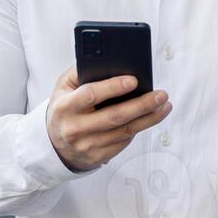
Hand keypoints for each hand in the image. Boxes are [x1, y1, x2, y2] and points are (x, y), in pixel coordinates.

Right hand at [45, 64, 171, 172]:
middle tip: (161, 95)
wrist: (53, 142)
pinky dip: (138, 129)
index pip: (90, 95)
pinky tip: (149, 118)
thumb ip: (82, 71)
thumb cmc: (65, 106)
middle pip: (114, 116)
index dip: (113, 87)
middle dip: (142, 105)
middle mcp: (74, 128)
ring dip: (149, 119)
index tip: (134, 80)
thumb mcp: (64, 86)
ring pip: (124, 132)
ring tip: (164, 105)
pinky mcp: (96, 157)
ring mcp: (86, 145)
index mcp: (65, 106)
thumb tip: (110, 60)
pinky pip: (123, 142)